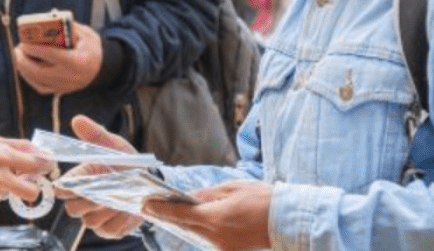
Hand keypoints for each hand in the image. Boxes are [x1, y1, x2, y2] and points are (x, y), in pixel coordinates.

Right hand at [0, 136, 54, 209]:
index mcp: (2, 157)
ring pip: (10, 194)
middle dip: (33, 189)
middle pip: (31, 192)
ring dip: (5, 187)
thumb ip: (18, 146)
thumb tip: (40, 150)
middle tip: (28, 181)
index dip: (46, 165)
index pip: (36, 165)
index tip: (47, 165)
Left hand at [15, 22, 101, 94]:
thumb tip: (48, 20)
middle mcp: (71, 78)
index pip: (52, 55)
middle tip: (17, 49)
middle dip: (23, 61)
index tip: (24, 42)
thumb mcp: (85, 34)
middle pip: (39, 72)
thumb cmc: (90, 48)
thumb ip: (68, 27)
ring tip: (18, 56)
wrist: (100, 68)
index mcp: (78, 62)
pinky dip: (29, 77)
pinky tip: (24, 67)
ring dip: (23, 69)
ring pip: (37, 81)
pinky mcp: (60, 91)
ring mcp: (65, 87)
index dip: (35, 49)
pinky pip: (39, 87)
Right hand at [59, 115, 143, 238]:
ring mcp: (96, 216)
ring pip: (90, 220)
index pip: (63, 188)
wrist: (150, 181)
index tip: (70, 185)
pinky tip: (128, 210)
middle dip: (87, 201)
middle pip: (72, 209)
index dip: (65, 188)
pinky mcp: (110, 229)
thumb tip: (77, 119)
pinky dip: (119, 220)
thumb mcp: (114, 145)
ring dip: (106, 211)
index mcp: (81, 178)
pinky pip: (109, 230)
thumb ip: (95, 135)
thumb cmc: (127, 162)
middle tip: (103, 192)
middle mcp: (84, 199)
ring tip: (121, 199)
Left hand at [142, 180, 271, 250]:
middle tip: (152, 206)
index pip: (180, 213)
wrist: (288, 221)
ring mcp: (223, 246)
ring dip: (185, 221)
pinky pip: (209, 238)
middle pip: (185, 225)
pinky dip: (201, 228)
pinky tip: (198, 219)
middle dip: (169, 215)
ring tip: (172, 209)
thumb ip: (207, 194)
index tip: (145, 205)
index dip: (160, 209)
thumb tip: (190, 196)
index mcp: (215, 217)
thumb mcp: (232, 188)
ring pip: (196, 233)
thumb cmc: (263, 199)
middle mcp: (216, 236)